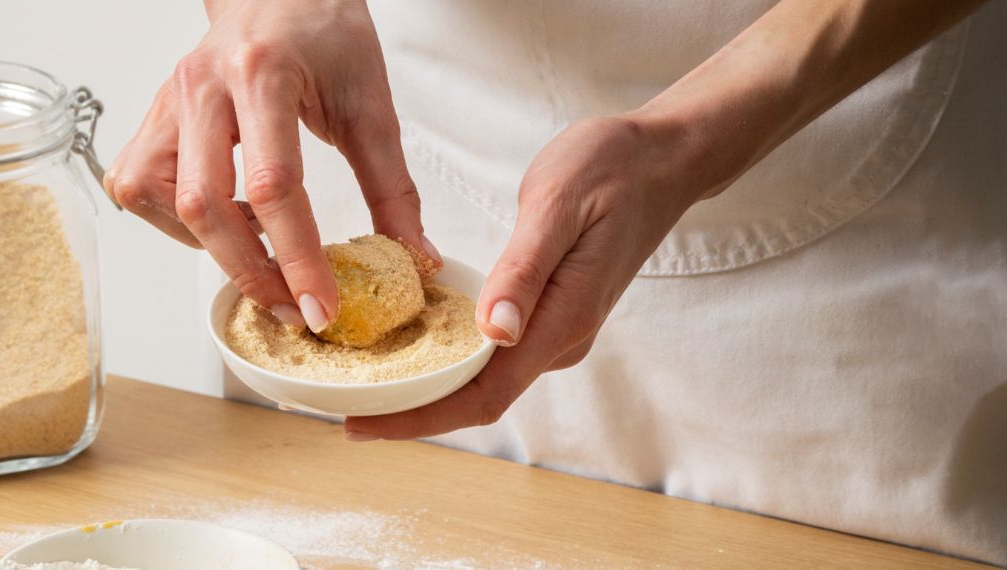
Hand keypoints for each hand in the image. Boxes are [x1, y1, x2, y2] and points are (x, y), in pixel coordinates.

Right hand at [104, 0, 437, 330]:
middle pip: (204, 204)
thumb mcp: (371, 105)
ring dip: (210, 246)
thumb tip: (414, 255)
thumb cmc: (325, 34)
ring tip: (262, 255)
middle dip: (252, 273)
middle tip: (296, 309)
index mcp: (263, 74)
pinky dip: (180, 222)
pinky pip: (140, 186)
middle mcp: (203, 87)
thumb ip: (391, 187)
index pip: (274, 185)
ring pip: (159, 199)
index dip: (298, 258)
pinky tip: (223, 222)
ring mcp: (169, 101)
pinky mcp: (154, 116)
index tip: (323, 307)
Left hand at [342, 0, 985, 439]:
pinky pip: (495, 351)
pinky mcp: (553, 311)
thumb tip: (496, 331)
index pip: (483, 395)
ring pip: (484, 376)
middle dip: (412, 409)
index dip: (420, 418)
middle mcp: (561, 337)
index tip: (361, 425)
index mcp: (562, 320)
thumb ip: (525, 270)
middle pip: (477, 397)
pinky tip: (413, 340)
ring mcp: (559, 328)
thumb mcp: (558, 205)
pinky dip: (449, 355)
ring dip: (428, 384)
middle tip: (344, 403)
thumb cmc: (611, 169)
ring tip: (366, 377)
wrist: (662, 158)